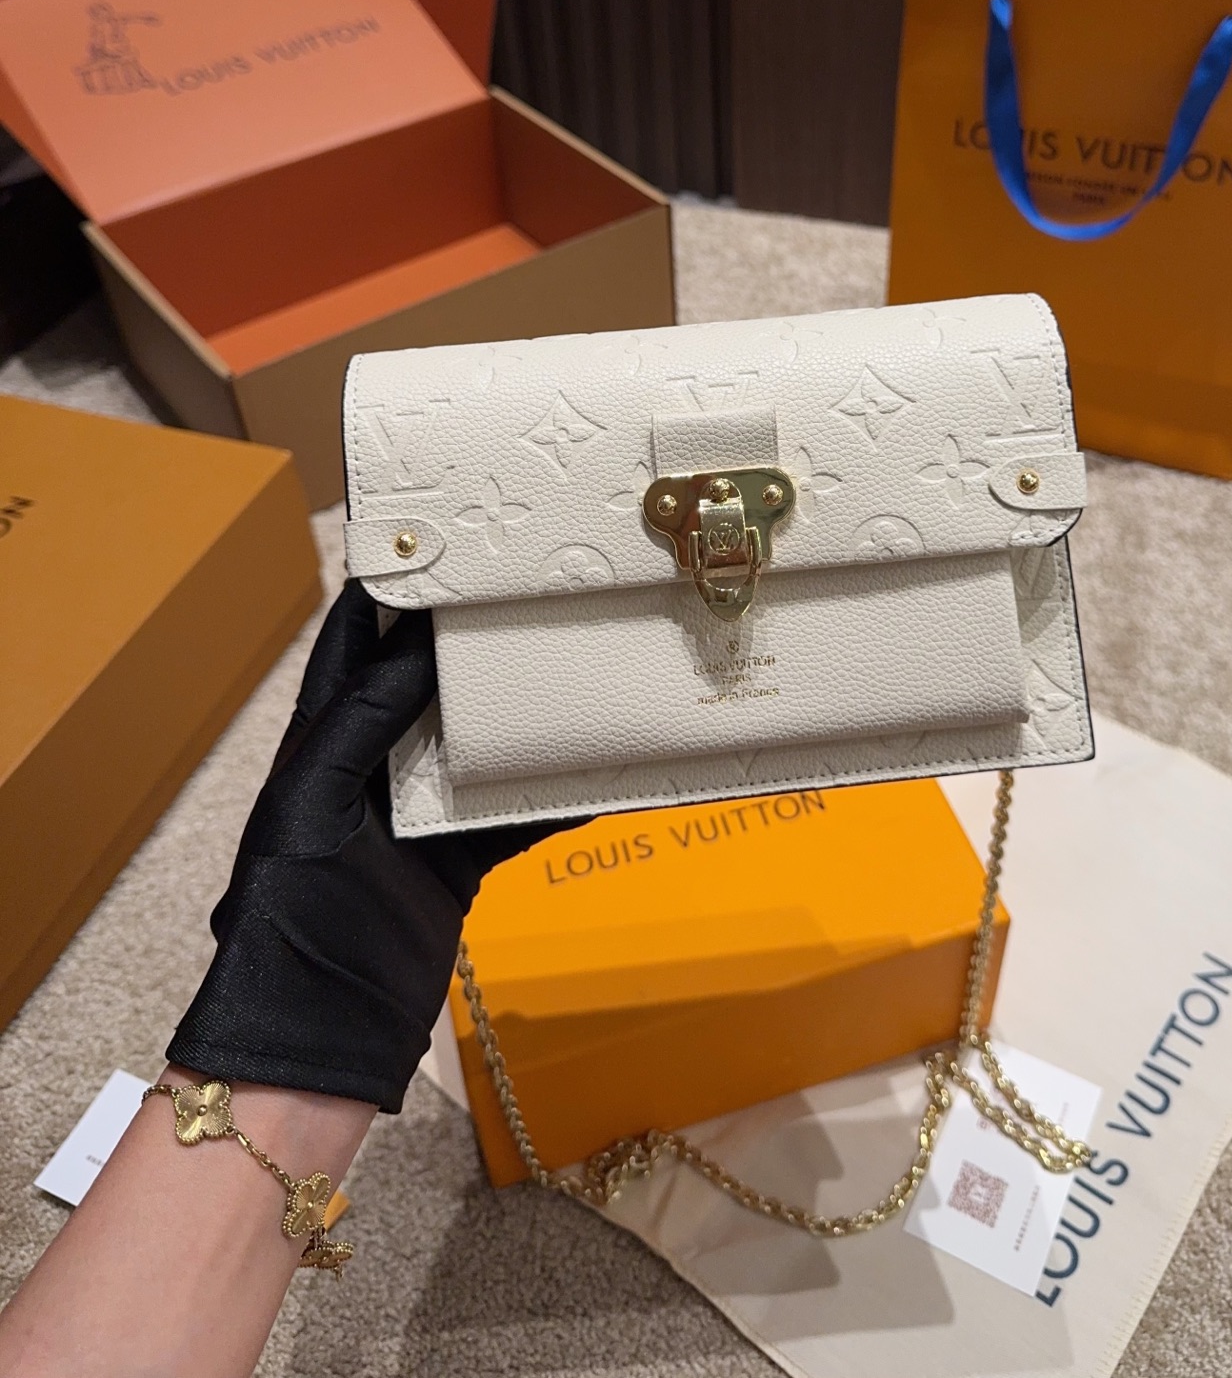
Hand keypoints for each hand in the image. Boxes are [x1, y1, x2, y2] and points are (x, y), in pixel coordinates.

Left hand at [169, 582, 568, 1112]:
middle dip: (477, 640)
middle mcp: (375, 764)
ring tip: (582, 664)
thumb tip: (424, 645)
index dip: (393, 586)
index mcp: (323, 738)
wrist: (315, 1037)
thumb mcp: (317, 803)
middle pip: (432, 682)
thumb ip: (365, 720)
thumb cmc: (291, 915)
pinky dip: (553, 794)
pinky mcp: (458, 862)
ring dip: (525, 713)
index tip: (447, 534)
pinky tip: (600, 769)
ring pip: (483, 742)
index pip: (356, 640)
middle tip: (541, 591)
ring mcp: (420, 814)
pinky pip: (514, 815)